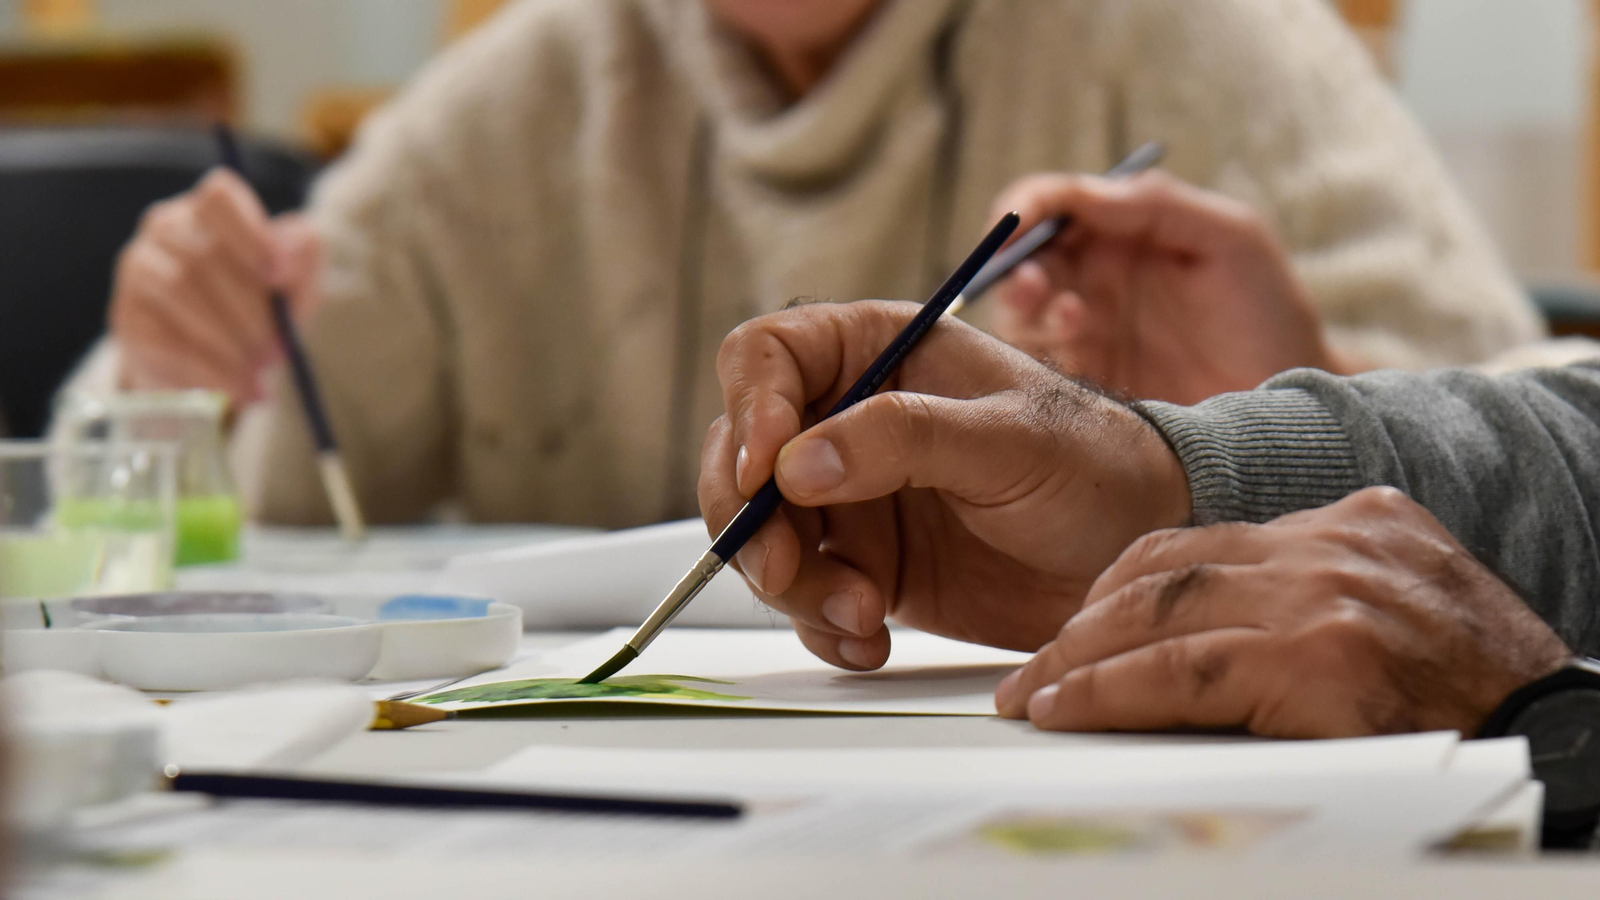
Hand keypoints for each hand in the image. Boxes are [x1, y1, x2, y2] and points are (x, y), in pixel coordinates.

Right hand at [110, 169, 321, 406]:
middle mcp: (166, 227)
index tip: (279, 275)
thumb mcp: (297, 284)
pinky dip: (206, 368)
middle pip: (204, 253)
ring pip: (178, 289)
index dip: (250, 232)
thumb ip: (303, 258)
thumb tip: (289, 254)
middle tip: (280, 351)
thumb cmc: (263, 306)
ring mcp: (138, 267)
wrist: (217, 361)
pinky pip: (161, 335)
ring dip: (228, 339)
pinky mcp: (126, 316)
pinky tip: (235, 389)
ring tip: (261, 376)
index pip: (220, 195)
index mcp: (213, 210)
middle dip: (250, 309)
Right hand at [698, 300, 1191, 669]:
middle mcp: (847, 420)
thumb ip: (904, 438)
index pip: (766, 357)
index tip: (766, 470)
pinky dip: (821, 627)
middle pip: (738, 456)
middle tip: (784, 568)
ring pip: (761, 537)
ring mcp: (850, 499)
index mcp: (877, 351)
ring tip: (860, 612)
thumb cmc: (1094, 465)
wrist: (1135, 556)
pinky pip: (803, 599)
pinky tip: (869, 638)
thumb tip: (796, 463)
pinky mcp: (864, 568)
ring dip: (792, 586)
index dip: (749, 409)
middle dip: (751, 520)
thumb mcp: (1009, 438)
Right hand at [987, 171, 1353, 404]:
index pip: (1052, 205)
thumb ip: (1157, 205)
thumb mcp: (1229, 237)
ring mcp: (1085, 335)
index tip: (1013, 227)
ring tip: (1073, 318)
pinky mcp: (1082, 387)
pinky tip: (1080, 358)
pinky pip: (1037, 372)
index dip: (1022, 211)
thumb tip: (1082, 193)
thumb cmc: (1270, 312)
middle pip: (1023, 262)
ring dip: (1028, 314)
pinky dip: (1040, 362)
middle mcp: (1092, 279)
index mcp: (1120, 231)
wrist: (1290, 406)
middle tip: (1033, 286)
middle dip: (1014, 269)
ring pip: (1021, 317)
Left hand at [996, 487, 1571, 737]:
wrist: (1570, 735)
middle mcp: (1334, 544)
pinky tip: (1069, 711)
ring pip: (1161, 614)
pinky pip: (1184, 672)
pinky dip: (1111, 692)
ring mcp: (1327, 595)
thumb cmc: (1481, 695)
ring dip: (1081, 659)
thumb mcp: (1401, 611)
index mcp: (1354, 522)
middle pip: (1167, 569)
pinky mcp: (1323, 657)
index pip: (1202, 543)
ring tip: (1035, 696)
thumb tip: (1207, 639)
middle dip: (1086, 623)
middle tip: (1034, 669)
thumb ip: (1311, 602)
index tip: (1080, 624)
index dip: (1123, 588)